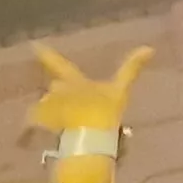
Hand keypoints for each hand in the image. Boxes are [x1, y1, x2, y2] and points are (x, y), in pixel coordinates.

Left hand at [28, 42, 152, 134]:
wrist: (89, 138)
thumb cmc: (104, 112)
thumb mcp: (121, 90)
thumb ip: (131, 68)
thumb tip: (150, 48)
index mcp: (74, 81)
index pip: (58, 63)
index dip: (46, 54)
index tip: (33, 44)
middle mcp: (57, 91)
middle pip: (55, 88)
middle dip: (60, 93)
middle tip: (73, 106)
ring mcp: (48, 109)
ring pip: (47, 105)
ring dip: (53, 110)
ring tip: (66, 122)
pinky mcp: (43, 125)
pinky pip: (35, 122)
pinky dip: (36, 126)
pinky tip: (40, 133)